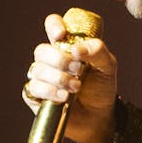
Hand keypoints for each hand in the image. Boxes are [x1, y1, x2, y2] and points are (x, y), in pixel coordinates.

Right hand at [22, 13, 119, 142]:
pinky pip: (33, 88)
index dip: (53, 26)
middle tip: (78, 69)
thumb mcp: (108, 67)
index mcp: (67, 46)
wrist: (99, 116)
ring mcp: (42, 77)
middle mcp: (51, 59)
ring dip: (58, 78)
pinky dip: (50, 92)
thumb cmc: (101, 88)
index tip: (61, 35)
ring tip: (76, 88)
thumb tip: (76, 48)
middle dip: (59, 60)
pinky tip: (64, 98)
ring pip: (37, 70)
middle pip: (41, 50)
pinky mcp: (36, 96)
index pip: (53, 25)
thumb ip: (98, 51)